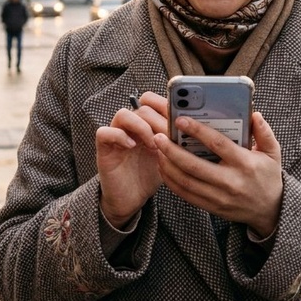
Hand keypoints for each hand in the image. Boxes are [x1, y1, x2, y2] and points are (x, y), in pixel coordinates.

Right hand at [96, 91, 169, 228]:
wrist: (131, 199)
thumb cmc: (149, 176)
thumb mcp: (168, 157)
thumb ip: (176, 142)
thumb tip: (196, 131)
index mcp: (147, 125)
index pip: (153, 102)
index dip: (165, 104)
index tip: (179, 118)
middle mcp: (131, 127)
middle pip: (142, 107)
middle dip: (158, 120)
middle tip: (169, 136)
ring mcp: (116, 136)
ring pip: (123, 114)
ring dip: (141, 127)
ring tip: (152, 144)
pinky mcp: (104, 148)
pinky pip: (104, 132)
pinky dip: (119, 136)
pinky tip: (132, 146)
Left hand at [153, 112, 283, 238]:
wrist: (270, 210)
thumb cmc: (268, 176)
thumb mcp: (273, 153)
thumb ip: (264, 132)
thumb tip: (255, 114)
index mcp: (245, 164)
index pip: (217, 144)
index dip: (197, 131)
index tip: (181, 120)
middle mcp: (230, 182)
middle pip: (194, 165)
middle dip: (172, 150)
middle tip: (158, 136)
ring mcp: (219, 197)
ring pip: (186, 181)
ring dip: (167, 165)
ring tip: (157, 149)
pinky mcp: (212, 207)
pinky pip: (186, 194)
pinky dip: (171, 181)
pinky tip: (164, 168)